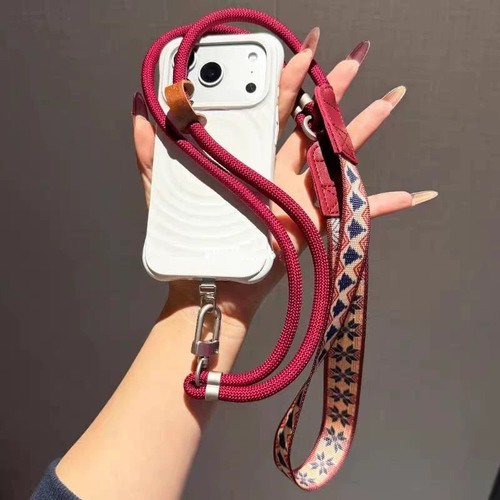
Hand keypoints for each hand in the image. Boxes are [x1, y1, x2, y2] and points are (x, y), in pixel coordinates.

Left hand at [131, 30, 436, 332]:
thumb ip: (151, 153)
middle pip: (314, 122)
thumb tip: (140, 114)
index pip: (274, 109)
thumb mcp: (165, 192)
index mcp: (252, 157)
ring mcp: (303, 194)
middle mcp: (281, 170)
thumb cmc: (191, 240)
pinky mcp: (319, 221)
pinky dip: (386, 205)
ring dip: (366, 127)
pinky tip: (414, 194)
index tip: (303, 49)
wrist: (213, 282)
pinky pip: (359, 211)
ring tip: (391, 98)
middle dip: (335, 89)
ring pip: (340, 153)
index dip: (289, 78)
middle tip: (357, 58)